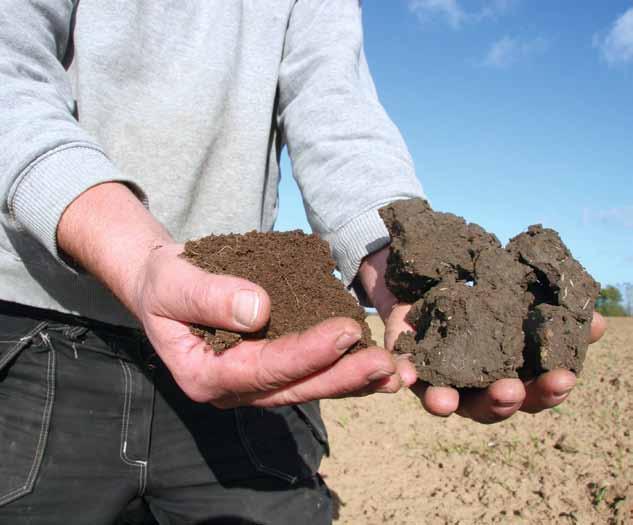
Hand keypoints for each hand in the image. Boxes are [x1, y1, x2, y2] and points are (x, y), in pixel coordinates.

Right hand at [132, 243, 406, 406]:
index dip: (306, 353)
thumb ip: (209, 296)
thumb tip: (258, 308)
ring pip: (306, 386)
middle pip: (293, 387)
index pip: (263, 369)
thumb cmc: (163, 282)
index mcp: (204, 376)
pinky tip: (373, 363)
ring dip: (350, 380)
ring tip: (393, 372)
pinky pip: (307, 372)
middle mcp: (233, 389)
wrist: (163, 283)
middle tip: (385, 364)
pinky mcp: (268, 367)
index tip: (344, 331)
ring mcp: (253, 382)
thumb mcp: (173, 282)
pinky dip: (340, 368)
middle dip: (341, 376)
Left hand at [358, 246, 607, 423]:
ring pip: (444, 401)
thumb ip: (553, 312)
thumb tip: (594, 321)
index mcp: (508, 373)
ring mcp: (439, 377)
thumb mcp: (519, 294)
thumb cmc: (483, 292)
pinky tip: (404, 375)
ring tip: (446, 402)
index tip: (563, 377)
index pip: (533, 393)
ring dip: (446, 403)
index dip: (548, 390)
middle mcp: (474, 384)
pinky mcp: (407, 362)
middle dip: (500, 403)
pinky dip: (404, 377)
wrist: (432, 274)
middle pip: (489, 407)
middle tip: (510, 391)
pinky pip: (404, 375)